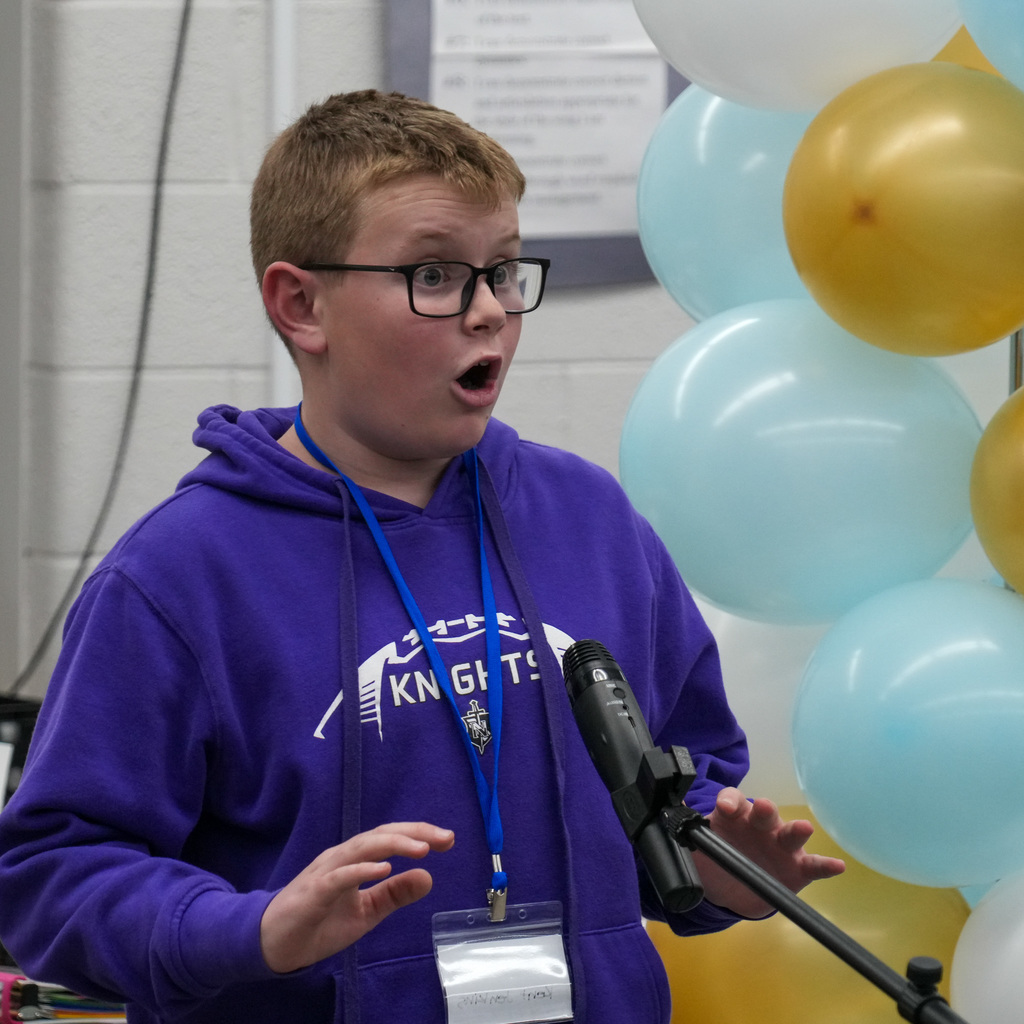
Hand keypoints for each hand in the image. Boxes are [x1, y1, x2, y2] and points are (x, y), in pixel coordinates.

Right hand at [260, 822, 454, 972]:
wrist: (274, 944)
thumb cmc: (319, 922)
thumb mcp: (367, 911)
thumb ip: (395, 894)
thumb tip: (428, 876)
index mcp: (355, 859)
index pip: (390, 838)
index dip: (419, 835)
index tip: (448, 839)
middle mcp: (342, 858)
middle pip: (380, 835)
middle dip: (413, 833)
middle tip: (443, 838)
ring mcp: (326, 872)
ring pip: (361, 848)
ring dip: (393, 845)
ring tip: (421, 848)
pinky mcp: (313, 893)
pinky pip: (338, 877)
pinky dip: (360, 869)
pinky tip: (382, 868)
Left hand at [693, 788, 844, 918]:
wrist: (730, 891)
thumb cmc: (715, 860)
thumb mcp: (696, 848)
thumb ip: (685, 833)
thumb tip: (669, 819)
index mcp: (734, 816)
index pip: (733, 800)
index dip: (729, 801)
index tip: (723, 807)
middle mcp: (759, 826)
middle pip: (763, 812)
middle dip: (762, 809)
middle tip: (761, 807)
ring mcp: (780, 846)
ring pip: (790, 833)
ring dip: (796, 830)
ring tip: (804, 828)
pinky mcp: (797, 870)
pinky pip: (813, 866)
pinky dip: (825, 865)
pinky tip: (837, 866)